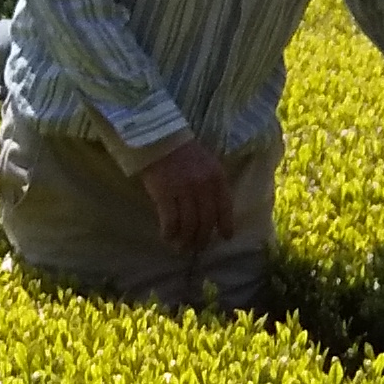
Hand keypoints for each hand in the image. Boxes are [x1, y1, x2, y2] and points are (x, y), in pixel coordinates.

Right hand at [139, 133, 233, 250]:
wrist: (156, 136)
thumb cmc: (181, 150)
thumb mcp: (205, 163)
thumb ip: (211, 184)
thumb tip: (212, 212)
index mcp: (216, 177)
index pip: (225, 206)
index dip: (226, 225)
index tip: (225, 237)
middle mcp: (203, 185)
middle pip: (206, 220)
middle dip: (203, 238)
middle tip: (198, 248)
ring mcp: (183, 190)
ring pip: (189, 224)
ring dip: (186, 240)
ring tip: (182, 248)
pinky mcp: (164, 194)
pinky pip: (170, 221)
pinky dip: (169, 233)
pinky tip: (167, 237)